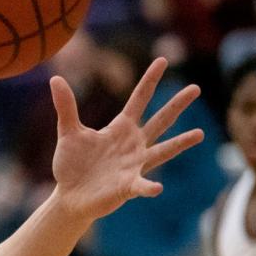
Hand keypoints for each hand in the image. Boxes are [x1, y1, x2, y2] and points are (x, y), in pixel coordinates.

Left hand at [49, 58, 203, 220]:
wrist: (69, 196)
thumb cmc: (72, 164)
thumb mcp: (68, 132)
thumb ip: (66, 107)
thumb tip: (56, 78)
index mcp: (120, 129)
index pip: (139, 99)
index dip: (149, 80)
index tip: (162, 59)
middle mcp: (133, 144)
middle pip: (160, 120)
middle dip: (176, 105)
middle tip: (196, 88)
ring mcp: (134, 165)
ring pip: (162, 151)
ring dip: (180, 143)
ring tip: (199, 134)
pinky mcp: (127, 186)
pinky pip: (141, 185)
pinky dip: (149, 187)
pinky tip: (157, 187)